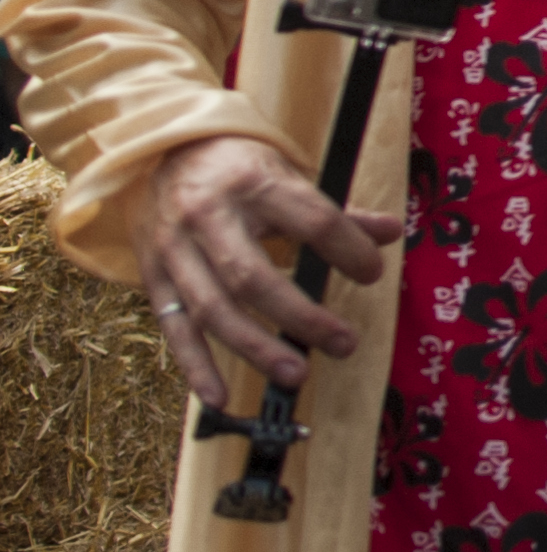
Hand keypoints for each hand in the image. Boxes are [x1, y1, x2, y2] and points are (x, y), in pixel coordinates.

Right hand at [132, 130, 398, 408]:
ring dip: (255, 349)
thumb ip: (336, 212)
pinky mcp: (152, 277)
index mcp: (252, 183)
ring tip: (296, 374)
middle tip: (344, 343)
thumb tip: (389, 234)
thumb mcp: (287, 174)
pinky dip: (195, 366)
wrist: (162, 153)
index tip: (371, 274)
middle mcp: (207, 217)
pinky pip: (172, 328)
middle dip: (301, 317)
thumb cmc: (237, 168)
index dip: (347, 251)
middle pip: (252, 277)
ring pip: (212, 310)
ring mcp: (173, 251)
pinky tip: (218, 398)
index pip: (311, 221)